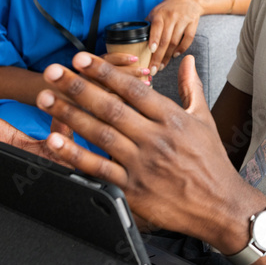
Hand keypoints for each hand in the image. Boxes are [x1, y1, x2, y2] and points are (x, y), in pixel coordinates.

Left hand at [36, 52, 262, 249]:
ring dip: (69, 114)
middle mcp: (155, 138)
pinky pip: (98, 168)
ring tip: (46, 99)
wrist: (219, 205)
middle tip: (53, 72)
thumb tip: (187, 60)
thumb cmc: (211, 162)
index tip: (82, 59)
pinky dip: (75, 154)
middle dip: (78, 87)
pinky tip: (56, 140)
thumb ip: (191, 87)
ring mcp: (142, 163)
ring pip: (100, 133)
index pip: (132, 89)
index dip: (104, 72)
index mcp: (171, 118)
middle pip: (110, 107)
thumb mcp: (204, 119)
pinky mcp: (133, 188)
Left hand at [146, 0, 203, 72]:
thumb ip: (149, 24)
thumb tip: (136, 40)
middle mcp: (172, 17)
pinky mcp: (193, 24)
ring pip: (175, 42)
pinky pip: (188, 39)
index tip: (151, 51)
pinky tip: (174, 55)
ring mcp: (183, 20)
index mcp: (160, 14)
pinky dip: (181, 49)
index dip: (154, 39)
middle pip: (165, 40)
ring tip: (161, 66)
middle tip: (153, 70)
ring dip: (168, 56)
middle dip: (158, 57)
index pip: (157, 27)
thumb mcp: (156, 12)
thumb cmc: (168, 8)